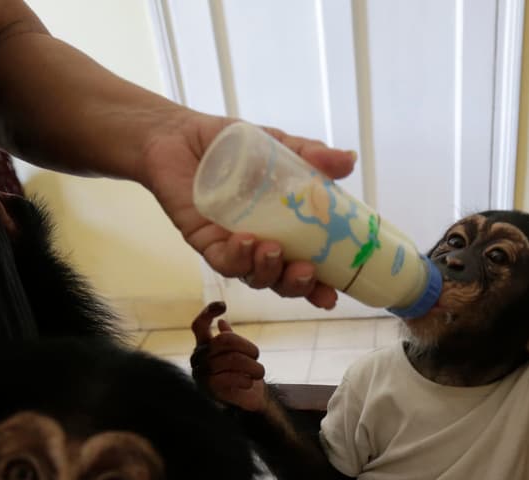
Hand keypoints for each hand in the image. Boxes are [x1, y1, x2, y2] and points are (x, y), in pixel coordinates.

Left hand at [141, 110, 356, 309]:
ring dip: (267, 271)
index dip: (319, 287)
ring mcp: (231, 246)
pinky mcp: (204, 241)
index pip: (305, 267)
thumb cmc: (231, 146)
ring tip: (274, 250)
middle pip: (280, 281)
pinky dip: (236, 255)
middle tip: (307, 272)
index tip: (333, 295)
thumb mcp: (279, 147)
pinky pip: (222, 260)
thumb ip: (311, 156)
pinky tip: (244, 240)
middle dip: (296, 286)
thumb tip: (349, 160)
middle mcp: (258, 246)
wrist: (180, 135)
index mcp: (283, 231)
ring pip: (252, 276)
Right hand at [190, 302, 266, 411]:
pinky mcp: (210, 390)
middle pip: (223, 340)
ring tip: (259, 372)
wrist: (247, 400)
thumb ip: (229, 339)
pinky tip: (248, 382)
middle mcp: (199, 359)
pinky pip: (230, 378)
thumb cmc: (242, 374)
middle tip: (257, 355)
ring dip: (252, 365)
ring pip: (231, 359)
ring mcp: (202, 374)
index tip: (223, 306)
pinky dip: (245, 379)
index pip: (199, 325)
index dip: (208, 313)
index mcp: (203, 347)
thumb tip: (222, 322)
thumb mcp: (239, 353)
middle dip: (246, 346)